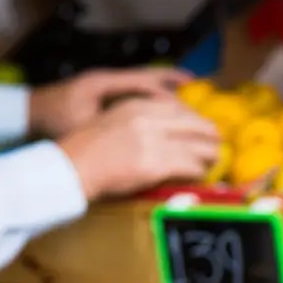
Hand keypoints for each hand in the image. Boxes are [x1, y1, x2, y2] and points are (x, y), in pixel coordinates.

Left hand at [29, 67, 189, 138]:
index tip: (186, 98)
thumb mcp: (81, 125)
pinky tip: (158, 104)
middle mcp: (105, 78)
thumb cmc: (52, 120)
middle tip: (193, 85)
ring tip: (185, 89)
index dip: (164, 89)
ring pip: (138, 81)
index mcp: (102, 83)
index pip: (141, 81)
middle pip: (144, 75)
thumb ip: (107, 127)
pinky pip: (129, 89)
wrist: (28, 112)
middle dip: (169, 80)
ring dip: (160, 85)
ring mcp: (102, 84)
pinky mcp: (99, 92)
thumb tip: (137, 135)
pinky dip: (146, 94)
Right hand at [56, 95, 222, 200]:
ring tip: (210, 163)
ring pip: (199, 146)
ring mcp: (153, 140)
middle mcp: (148, 119)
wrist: (68, 169)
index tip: (199, 131)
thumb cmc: (82, 151)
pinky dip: (198, 172)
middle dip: (209, 137)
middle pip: (196, 124)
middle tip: (215, 147)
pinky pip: (191, 166)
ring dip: (208, 156)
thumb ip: (135, 121)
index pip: (180, 108)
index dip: (195, 121)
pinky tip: (198, 176)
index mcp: (136, 106)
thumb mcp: (109, 122)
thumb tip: (162, 132)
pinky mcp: (156, 163)